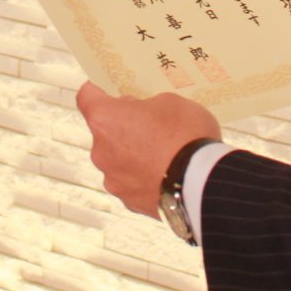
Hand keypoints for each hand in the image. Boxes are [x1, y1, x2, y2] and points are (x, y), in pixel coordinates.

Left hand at [75, 81, 221, 216]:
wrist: (204, 183)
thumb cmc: (186, 134)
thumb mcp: (171, 101)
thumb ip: (148, 105)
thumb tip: (141, 114)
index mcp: (105, 119)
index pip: (86, 97)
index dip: (97, 90)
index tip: (107, 89)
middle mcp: (100, 151)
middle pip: (104, 131)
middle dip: (123, 126)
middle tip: (150, 123)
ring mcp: (113, 179)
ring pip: (117, 160)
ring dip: (132, 154)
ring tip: (163, 153)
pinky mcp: (129, 201)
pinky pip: (132, 182)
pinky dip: (144, 177)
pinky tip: (166, 174)